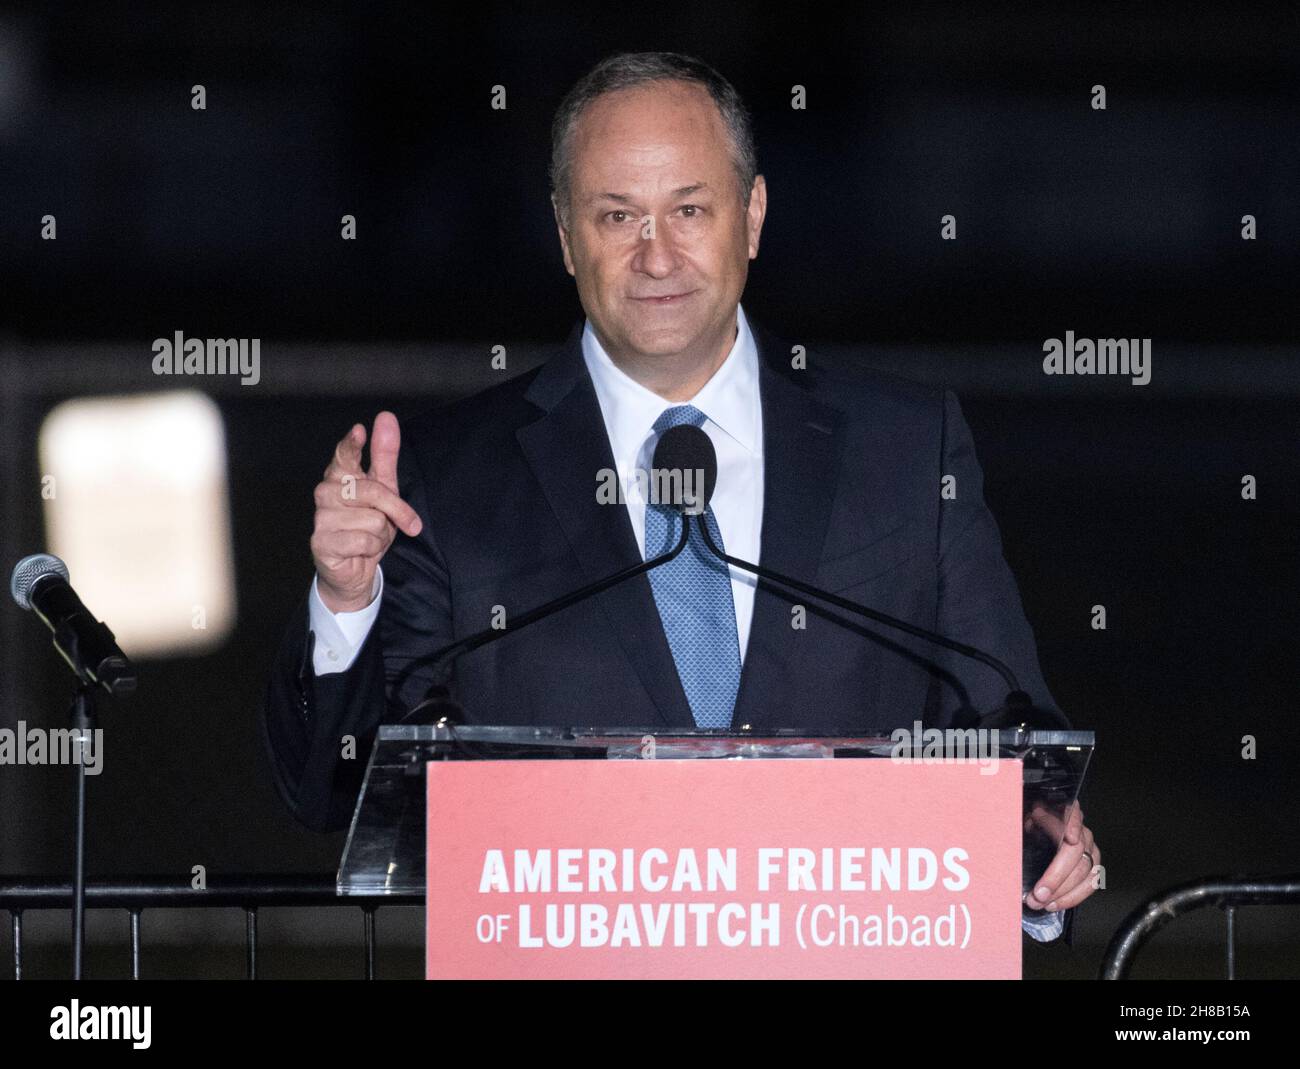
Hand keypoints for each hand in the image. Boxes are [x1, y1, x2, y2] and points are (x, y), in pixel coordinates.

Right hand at [311, 411, 422, 612]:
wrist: (355, 570)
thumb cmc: (368, 526)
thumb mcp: (385, 490)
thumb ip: (384, 455)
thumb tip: (386, 417)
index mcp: (341, 475)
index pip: (345, 454)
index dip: (352, 444)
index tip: (360, 430)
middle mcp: (326, 492)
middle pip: (373, 491)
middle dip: (395, 510)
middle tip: (397, 522)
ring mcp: (321, 517)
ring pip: (373, 519)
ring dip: (380, 534)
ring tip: (368, 538)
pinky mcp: (321, 542)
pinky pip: (364, 540)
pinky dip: (371, 549)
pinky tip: (359, 551)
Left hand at [1024, 800, 1099, 912]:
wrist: (1036, 826)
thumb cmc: (1026, 822)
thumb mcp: (1019, 818)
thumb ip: (1020, 823)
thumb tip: (1009, 833)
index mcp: (1062, 812)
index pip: (1073, 816)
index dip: (1074, 826)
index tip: (1070, 838)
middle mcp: (1080, 829)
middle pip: (1076, 853)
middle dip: (1056, 878)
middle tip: (1037, 894)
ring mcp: (1089, 848)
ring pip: (1085, 872)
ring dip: (1063, 892)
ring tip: (1043, 903)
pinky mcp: (1092, 865)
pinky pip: (1090, 883)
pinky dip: (1073, 896)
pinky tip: (1056, 903)